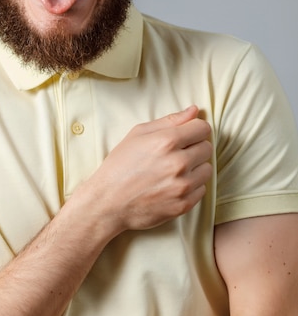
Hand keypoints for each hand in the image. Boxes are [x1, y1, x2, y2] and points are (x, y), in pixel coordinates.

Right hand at [86, 106, 212, 234]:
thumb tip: (195, 110)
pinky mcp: (184, 205)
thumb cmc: (120, 164)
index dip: (194, 129)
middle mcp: (178, 163)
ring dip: (195, 168)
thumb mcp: (139, 134)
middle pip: (207, 148)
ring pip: (207, 169)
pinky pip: (202, 190)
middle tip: (176, 154)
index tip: (187, 135)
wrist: (108, 202)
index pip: (202, 128)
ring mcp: (182, 186)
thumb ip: (170, 120)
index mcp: (167, 141)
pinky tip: (173, 185)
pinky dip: (191, 187)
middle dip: (194, 147)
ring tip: (174, 170)